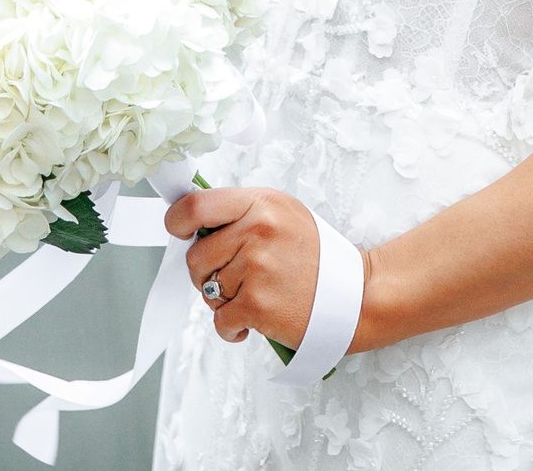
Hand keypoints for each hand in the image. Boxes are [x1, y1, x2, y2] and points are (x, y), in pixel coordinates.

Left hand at [167, 186, 325, 349]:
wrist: (356, 295)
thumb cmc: (316, 256)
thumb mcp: (284, 215)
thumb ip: (243, 212)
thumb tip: (195, 222)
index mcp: (261, 204)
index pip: (197, 205)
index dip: (177, 221)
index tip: (179, 231)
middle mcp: (258, 231)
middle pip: (196, 256)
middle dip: (205, 273)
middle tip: (230, 279)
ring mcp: (257, 268)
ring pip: (206, 290)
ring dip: (222, 302)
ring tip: (251, 298)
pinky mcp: (257, 305)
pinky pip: (219, 321)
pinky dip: (230, 328)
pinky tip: (249, 323)